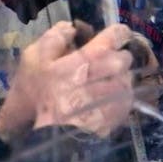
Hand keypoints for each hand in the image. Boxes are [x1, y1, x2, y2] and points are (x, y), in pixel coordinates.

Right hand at [1, 22, 133, 139]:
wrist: (56, 134)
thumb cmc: (43, 95)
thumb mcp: (35, 60)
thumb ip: (53, 39)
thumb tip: (69, 26)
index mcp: (96, 53)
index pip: (119, 33)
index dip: (117, 33)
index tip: (112, 38)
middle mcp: (115, 68)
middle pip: (125, 56)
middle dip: (114, 60)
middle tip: (97, 70)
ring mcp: (123, 89)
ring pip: (127, 77)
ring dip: (116, 80)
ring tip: (98, 90)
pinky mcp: (126, 108)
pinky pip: (127, 96)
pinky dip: (117, 97)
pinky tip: (101, 104)